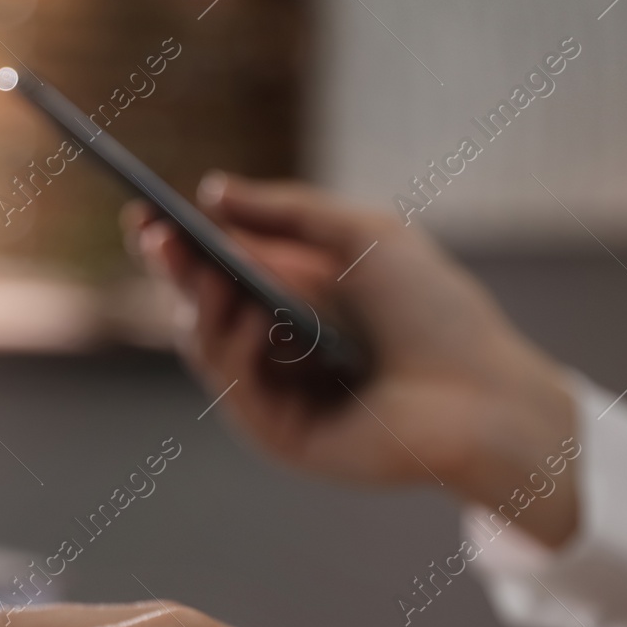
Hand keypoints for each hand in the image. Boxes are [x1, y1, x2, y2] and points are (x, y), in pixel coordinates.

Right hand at [126, 174, 578, 547]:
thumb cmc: (434, 312)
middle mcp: (272, 346)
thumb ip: (289, 211)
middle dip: (174, 269)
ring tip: (206, 270)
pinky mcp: (281, 436)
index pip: (215, 268)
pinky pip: (237, 389)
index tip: (144, 209)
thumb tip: (212, 190)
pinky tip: (254, 320)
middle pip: (198, 305)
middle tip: (155, 234)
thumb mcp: (363, 235)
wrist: (483, 391)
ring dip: (201, 305)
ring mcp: (273, 393)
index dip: (177, 242)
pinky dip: (238, 351)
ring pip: (207, 346)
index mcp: (289, 296)